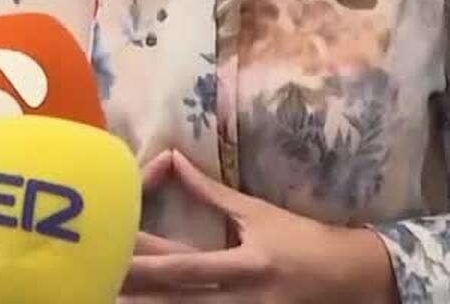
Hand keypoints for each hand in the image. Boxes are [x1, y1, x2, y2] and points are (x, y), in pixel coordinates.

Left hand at [120, 150, 395, 303]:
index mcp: (245, 264)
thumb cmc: (300, 240)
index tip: (112, 255)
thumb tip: (172, 160)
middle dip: (136, 295)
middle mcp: (242, 299)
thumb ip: (210, 192)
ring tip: (112, 299)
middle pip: (178, 302)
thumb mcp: (257, 213)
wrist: (352, 279)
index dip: (146, 263)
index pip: (184, 266)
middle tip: (97, 285)